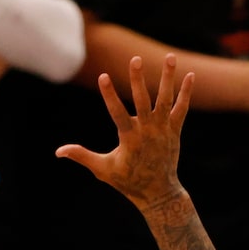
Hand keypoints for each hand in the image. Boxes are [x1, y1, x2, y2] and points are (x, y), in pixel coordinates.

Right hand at [56, 52, 192, 211]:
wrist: (158, 193)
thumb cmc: (127, 181)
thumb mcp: (102, 170)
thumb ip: (82, 156)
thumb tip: (58, 151)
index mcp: (129, 139)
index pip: (117, 113)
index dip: (109, 95)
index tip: (102, 76)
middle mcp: (148, 131)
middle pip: (143, 101)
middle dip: (138, 80)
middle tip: (135, 59)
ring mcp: (163, 130)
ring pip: (166, 100)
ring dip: (168, 78)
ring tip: (170, 57)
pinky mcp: (174, 130)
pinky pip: (181, 109)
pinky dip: (186, 93)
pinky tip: (190, 75)